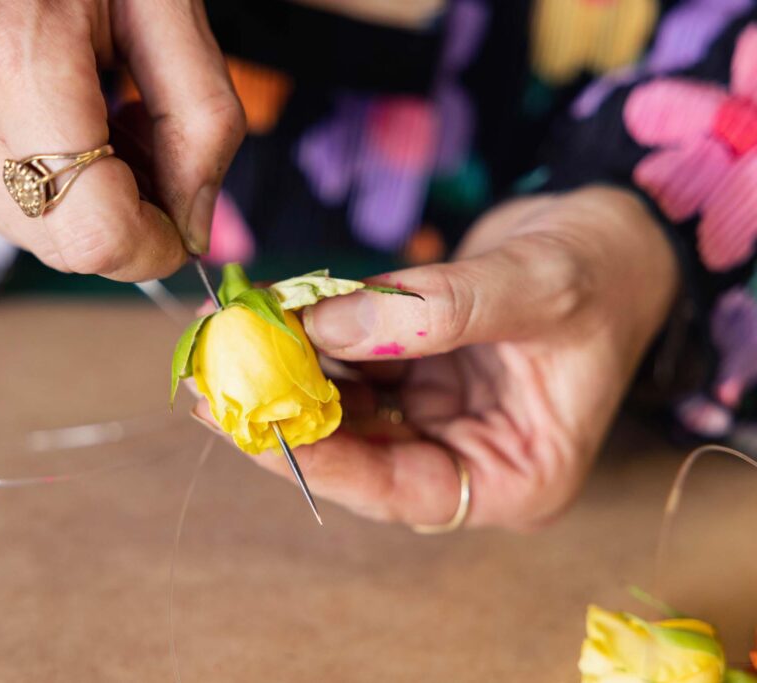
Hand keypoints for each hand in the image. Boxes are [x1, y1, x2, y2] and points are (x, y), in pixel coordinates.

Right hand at [0, 0, 244, 279]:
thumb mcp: (167, 10)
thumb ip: (201, 125)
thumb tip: (193, 232)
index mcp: (16, 62)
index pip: (94, 237)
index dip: (152, 249)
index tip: (180, 225)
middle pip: (57, 244)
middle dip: (118, 219)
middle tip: (141, 145)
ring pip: (18, 227)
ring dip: (74, 200)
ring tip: (93, 115)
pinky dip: (28, 180)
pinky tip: (44, 116)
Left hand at [199, 187, 677, 529]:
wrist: (617, 232)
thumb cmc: (605, 270)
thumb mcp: (538, 287)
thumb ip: (437, 311)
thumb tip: (324, 324)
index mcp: (516, 475)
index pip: (403, 490)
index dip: (327, 463)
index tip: (260, 423)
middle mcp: (469, 455)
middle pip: (360, 453)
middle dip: (288, 413)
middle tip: (215, 380)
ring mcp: (439, 413)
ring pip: (345, 405)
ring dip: (288, 370)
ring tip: (231, 337)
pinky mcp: (417, 372)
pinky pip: (351, 362)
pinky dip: (311, 336)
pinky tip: (270, 309)